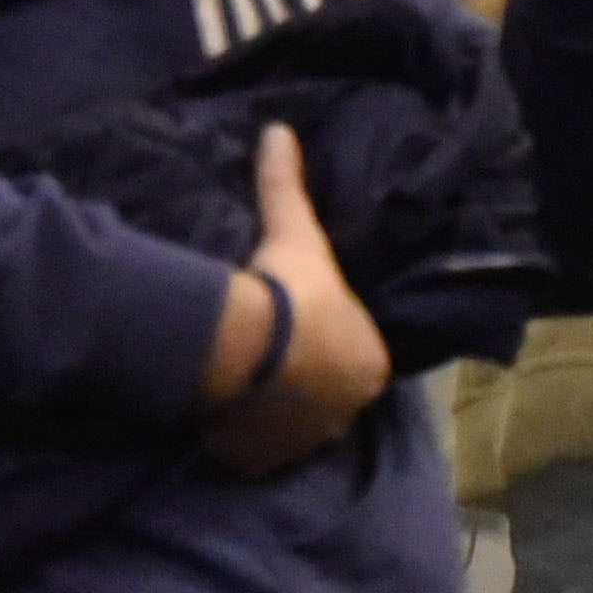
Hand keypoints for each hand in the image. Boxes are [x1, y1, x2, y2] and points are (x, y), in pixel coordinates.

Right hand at [201, 121, 394, 474]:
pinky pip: (256, 451)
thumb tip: (280, 131)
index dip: (323, 341)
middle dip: (302, 382)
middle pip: (325, 396)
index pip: (352, 353)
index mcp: (371, 363)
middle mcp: (349, 412)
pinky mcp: (264, 462)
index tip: (294, 328)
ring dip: (272, 412)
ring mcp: (306, 442)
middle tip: (264, 358)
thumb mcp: (294, 232)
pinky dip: (243, 439)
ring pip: (291, 427)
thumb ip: (288, 184)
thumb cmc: (288, 288)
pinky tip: (221, 415)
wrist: (246, 346)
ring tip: (240, 385)